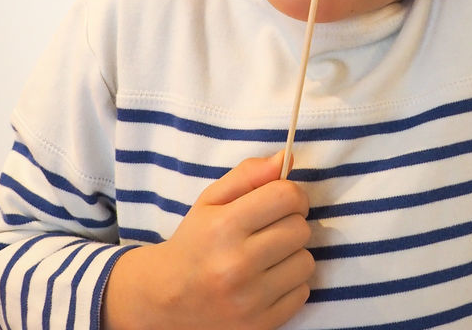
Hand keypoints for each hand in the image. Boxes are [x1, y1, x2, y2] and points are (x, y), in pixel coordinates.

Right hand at [103, 152, 313, 329]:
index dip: (292, 195)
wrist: (165, 298)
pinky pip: (303, 293)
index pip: (287, 196)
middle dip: (291, 224)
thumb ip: (249, 174)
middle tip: (269, 231)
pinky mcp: (259, 325)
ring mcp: (248, 300)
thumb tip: (286, 158)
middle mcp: (235, 265)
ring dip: (292, 256)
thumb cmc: (196, 241)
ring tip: (267, 258)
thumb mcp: (212, 200)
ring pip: (306, 262)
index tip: (281, 202)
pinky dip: (290, 285)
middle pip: (300, 229)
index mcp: (223, 227)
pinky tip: (266, 282)